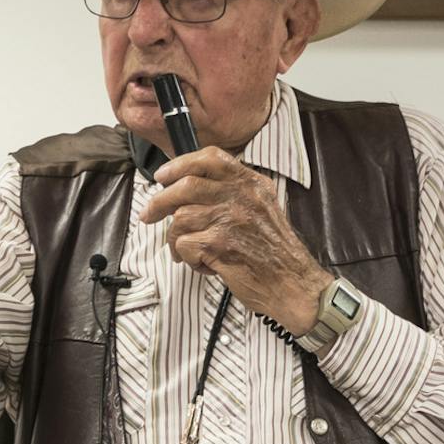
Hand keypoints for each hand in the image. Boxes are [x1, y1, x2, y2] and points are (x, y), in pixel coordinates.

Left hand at [139, 148, 332, 333]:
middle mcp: (241, 196)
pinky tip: (203, 265)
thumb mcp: (263, 209)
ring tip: (189, 252)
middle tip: (150, 214)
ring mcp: (230, 219)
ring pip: (180, 218)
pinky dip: (187, 259)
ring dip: (177, 239)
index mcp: (252, 184)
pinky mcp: (219, 244)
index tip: (163, 177)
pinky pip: (184, 245)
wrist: (294, 284)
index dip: (180, 164)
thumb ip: (235, 194)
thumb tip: (189, 189)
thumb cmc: (275, 253)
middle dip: (160, 202)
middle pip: (186, 186)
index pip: (210, 158)